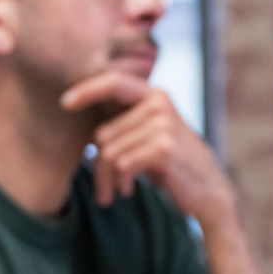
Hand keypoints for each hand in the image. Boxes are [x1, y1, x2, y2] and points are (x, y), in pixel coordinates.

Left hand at [60, 71, 232, 220]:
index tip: (64, 102)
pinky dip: (120, 182)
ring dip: (107, 178)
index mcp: (155, 95)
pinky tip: (128, 190)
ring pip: (109, 152)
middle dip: (97, 165)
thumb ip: (123, 120)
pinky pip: (121, 164)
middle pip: (104, 133)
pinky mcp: (164, 148)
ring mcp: (163, 124)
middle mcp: (159, 104)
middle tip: (103, 187)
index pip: (115, 82)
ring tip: (118, 189)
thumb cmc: (168, 163)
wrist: (207, 190)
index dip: (88, 90)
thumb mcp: (147, 134)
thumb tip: (75, 106)